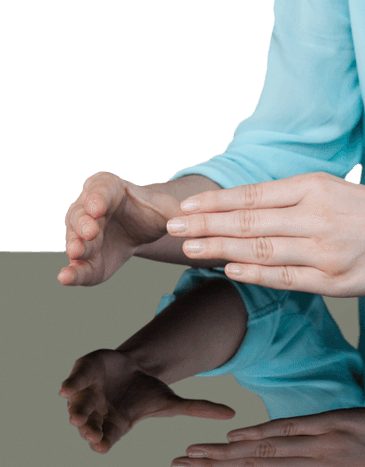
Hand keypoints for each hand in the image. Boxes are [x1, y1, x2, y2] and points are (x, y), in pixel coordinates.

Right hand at [59, 172, 181, 285]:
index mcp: (109, 188)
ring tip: (77, 252)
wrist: (140, 230)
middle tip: (89, 232)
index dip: (98, 197)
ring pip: (75, 237)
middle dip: (84, 222)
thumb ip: (180, 213)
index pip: (101, 189)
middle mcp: (89, 208)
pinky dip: (70, 272)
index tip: (98, 206)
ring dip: (75, 245)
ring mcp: (82, 233)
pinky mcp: (83, 259)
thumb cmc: (151, 212)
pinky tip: (65, 278)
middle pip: (81, 213)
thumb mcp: (168, 209)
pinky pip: (75, 265)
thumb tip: (197, 218)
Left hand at [60, 348, 235, 452]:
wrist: (133, 368)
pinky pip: (72, 385)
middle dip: (87, 431)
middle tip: (90, 432)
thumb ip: (198, 408)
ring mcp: (86, 398)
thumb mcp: (173, 402)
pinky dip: (70, 386)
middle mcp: (97, 416)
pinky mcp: (80, 380)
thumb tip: (232, 413)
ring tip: (78, 416)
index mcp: (116, 426)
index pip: (104, 442)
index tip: (101, 445)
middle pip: (87, 428)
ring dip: (76, 412)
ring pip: (77, 408)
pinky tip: (66, 389)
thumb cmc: (150, 392)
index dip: (100, 444)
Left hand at [166, 172, 364, 296]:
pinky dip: (254, 274)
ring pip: (261, 250)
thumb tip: (242, 207)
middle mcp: (316, 216)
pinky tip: (230, 270)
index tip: (184, 206)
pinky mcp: (334, 280)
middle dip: (206, 225)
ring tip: (189, 249)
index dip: (214, 202)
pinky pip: (285, 278)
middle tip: (171, 227)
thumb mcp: (333, 189)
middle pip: (249, 222)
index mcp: (313, 187)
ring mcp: (324, 250)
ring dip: (220, 250)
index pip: (252, 195)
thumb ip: (291, 198)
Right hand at [170, 406, 364, 466]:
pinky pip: (291, 431)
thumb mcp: (341, 460)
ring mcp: (322, 451)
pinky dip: (262, 434)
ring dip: (225, 455)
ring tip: (194, 454)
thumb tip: (274, 448)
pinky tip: (237, 437)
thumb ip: (308, 457)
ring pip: (264, 454)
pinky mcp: (334, 428)